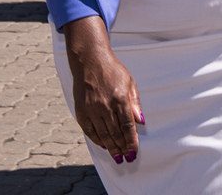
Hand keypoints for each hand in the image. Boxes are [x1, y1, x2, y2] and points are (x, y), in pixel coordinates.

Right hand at [62, 17, 143, 163]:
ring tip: (116, 156)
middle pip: (114, 132)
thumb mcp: (130, 83)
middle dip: (121, 147)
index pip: (127, 125)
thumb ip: (135, 103)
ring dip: (110, 147)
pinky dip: (97, 139)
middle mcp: (104, 106)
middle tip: (126, 158)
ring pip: (102, 134)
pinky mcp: (81, 111)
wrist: (90, 62)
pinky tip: (103, 145)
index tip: (134, 151)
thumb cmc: (113, 71)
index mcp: (119, 98)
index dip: (131, 140)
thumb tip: (141, 121)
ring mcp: (91, 109)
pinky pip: (89, 130)